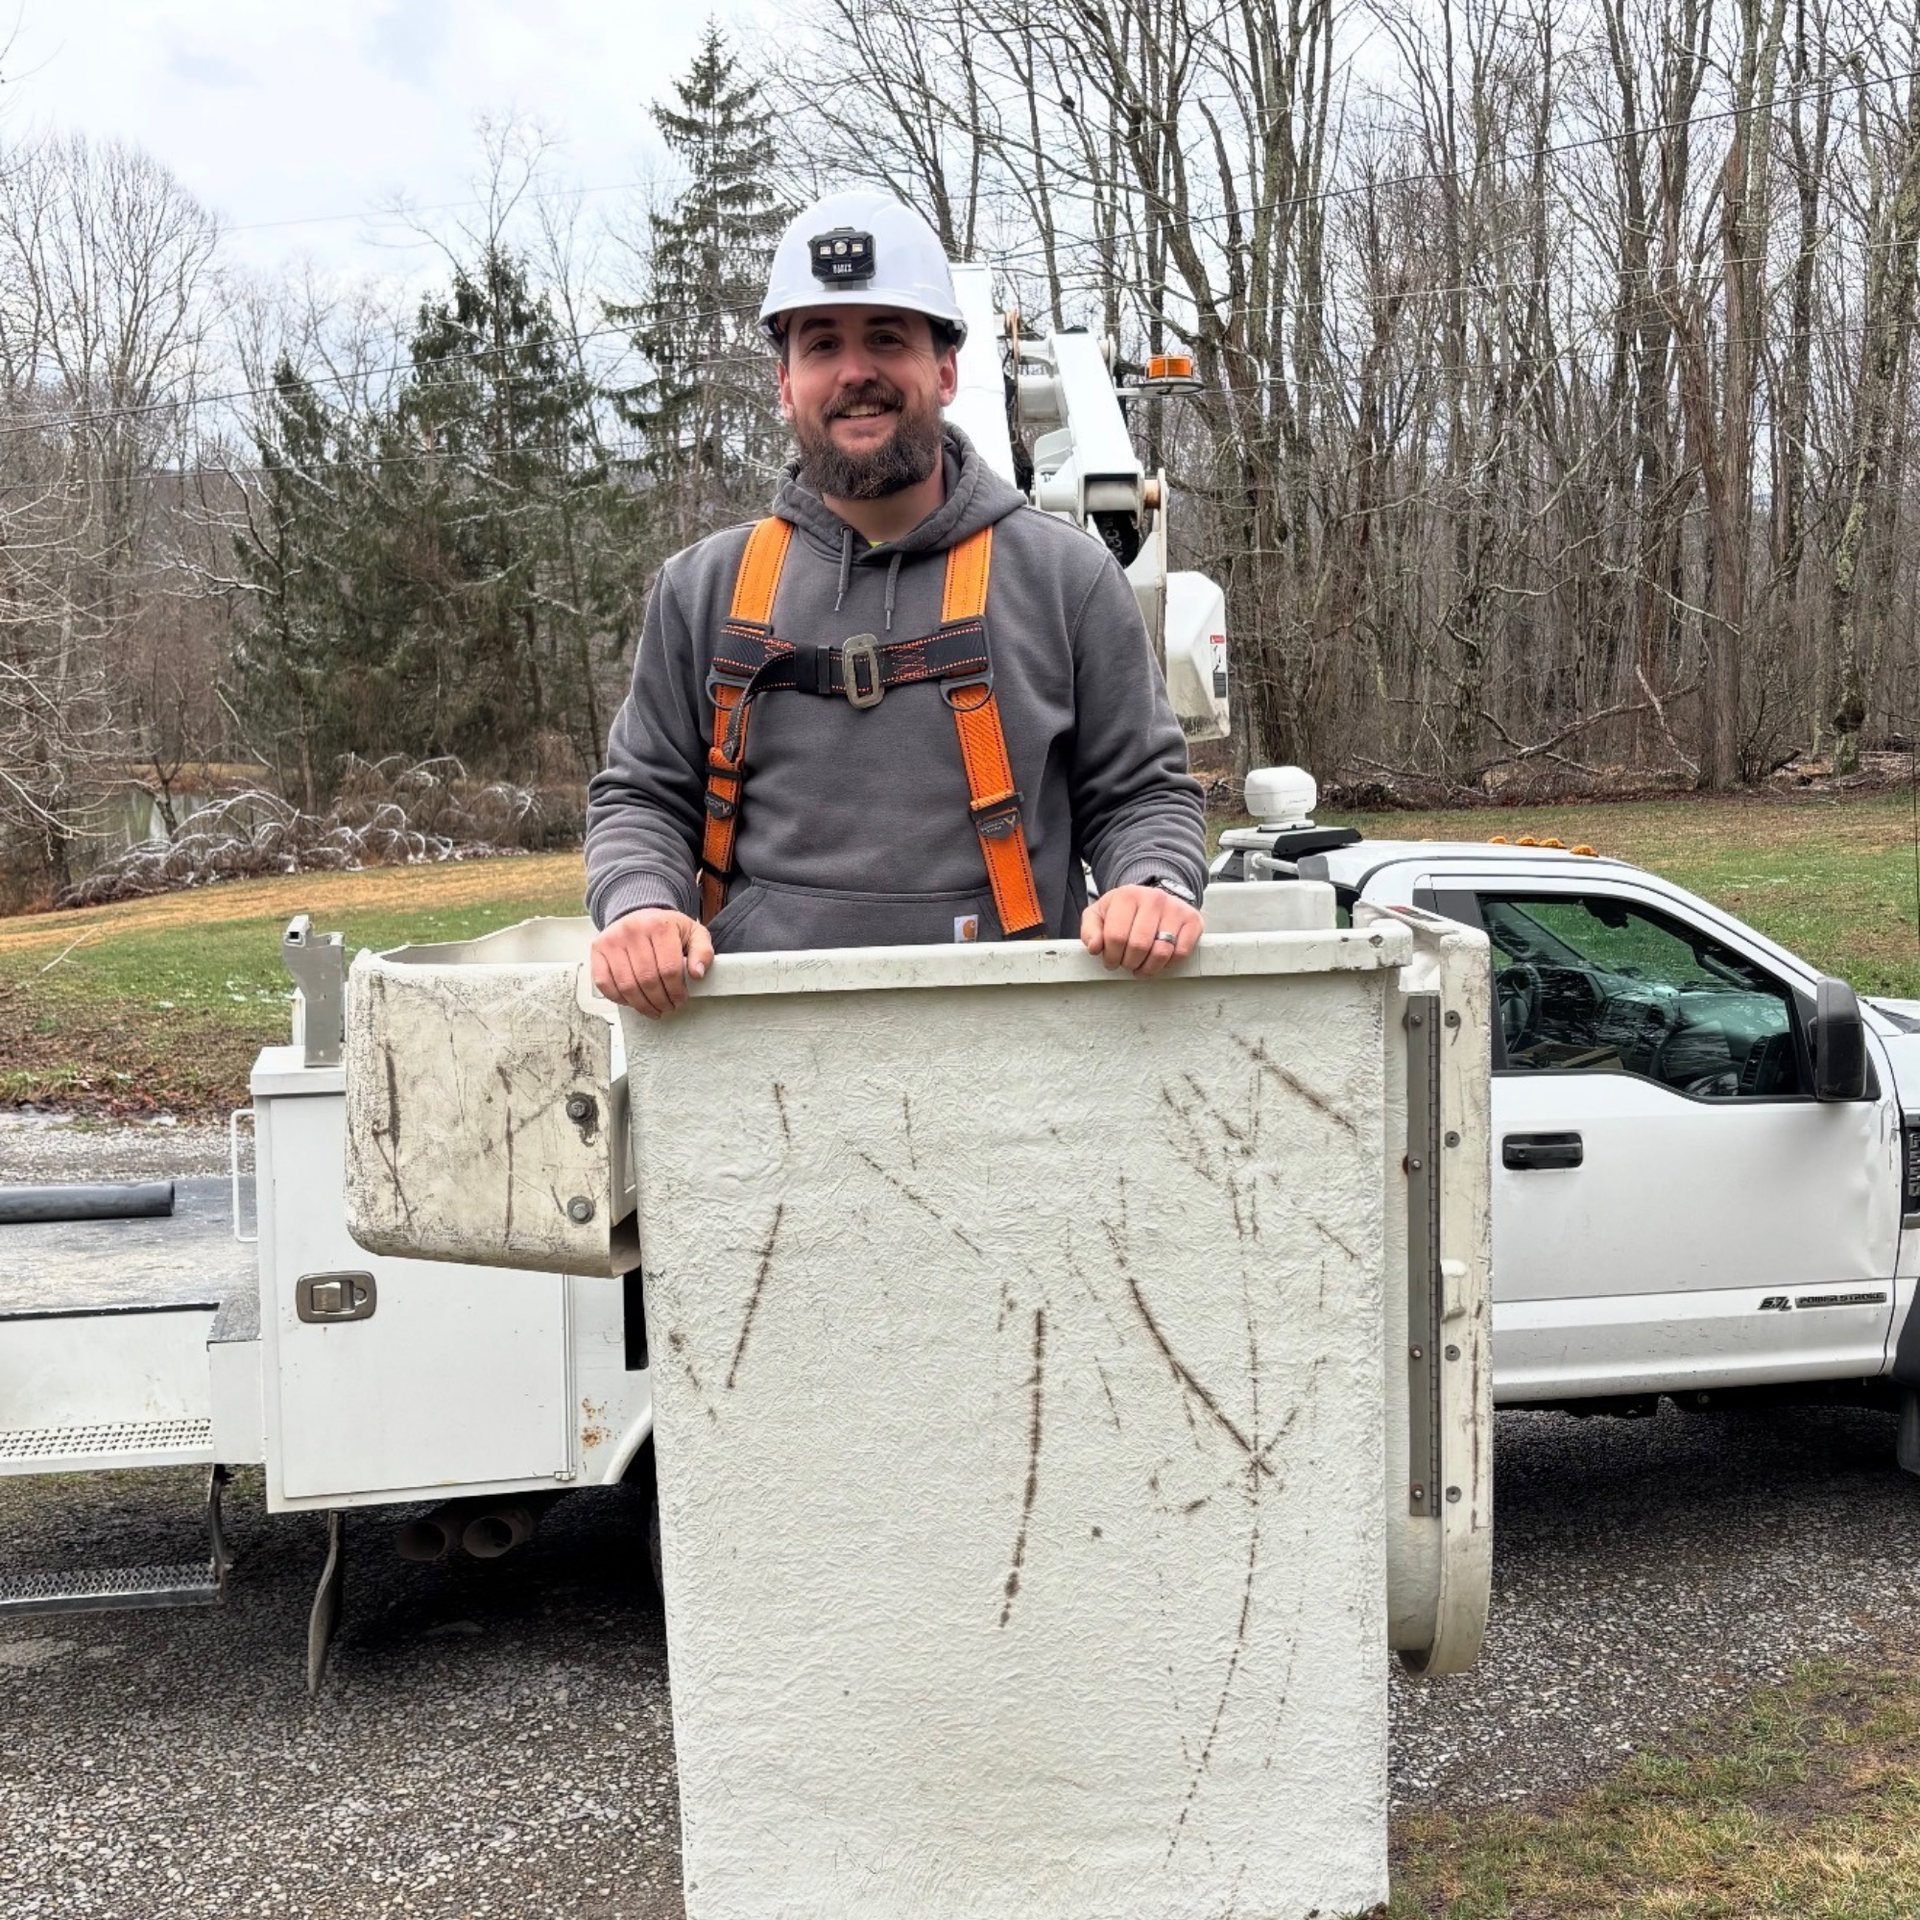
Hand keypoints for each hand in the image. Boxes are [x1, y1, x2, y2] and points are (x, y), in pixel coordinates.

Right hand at [589, 909, 713, 1018]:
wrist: (640, 914)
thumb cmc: (667, 929)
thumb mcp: (693, 934)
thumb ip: (703, 952)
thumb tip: (697, 974)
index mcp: (659, 926)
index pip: (669, 969)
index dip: (676, 991)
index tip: (681, 1000)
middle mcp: (632, 930)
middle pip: (647, 980)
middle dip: (660, 1001)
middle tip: (668, 1007)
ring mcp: (612, 940)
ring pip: (626, 985)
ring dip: (642, 1005)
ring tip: (654, 1009)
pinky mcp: (597, 949)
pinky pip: (604, 983)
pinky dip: (618, 998)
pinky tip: (632, 1001)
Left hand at [1080, 884, 1202, 977]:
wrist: (1155, 898)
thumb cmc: (1125, 911)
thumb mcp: (1100, 915)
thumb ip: (1091, 930)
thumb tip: (1094, 947)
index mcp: (1128, 896)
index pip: (1116, 936)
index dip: (1111, 956)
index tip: (1111, 961)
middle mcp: (1154, 899)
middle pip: (1139, 946)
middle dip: (1129, 963)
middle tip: (1126, 964)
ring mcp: (1176, 909)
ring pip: (1161, 952)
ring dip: (1148, 968)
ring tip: (1140, 966)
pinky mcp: (1193, 921)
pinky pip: (1180, 953)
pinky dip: (1168, 964)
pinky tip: (1159, 961)